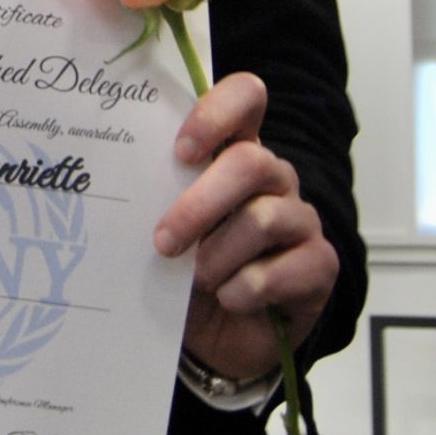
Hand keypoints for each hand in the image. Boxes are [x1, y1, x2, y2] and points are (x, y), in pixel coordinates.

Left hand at [153, 71, 337, 385]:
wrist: (212, 336)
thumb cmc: (183, 271)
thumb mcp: (163, 230)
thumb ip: (154, 199)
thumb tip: (115, 187)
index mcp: (234, 152)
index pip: (245, 98)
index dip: (217, 114)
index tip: (180, 151)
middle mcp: (274, 178)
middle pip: (251, 163)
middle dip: (199, 205)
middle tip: (163, 241)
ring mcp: (301, 219)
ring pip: (263, 219)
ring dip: (217, 257)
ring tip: (195, 279)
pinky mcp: (319, 264)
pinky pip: (283, 270)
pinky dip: (244, 290)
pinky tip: (230, 299)